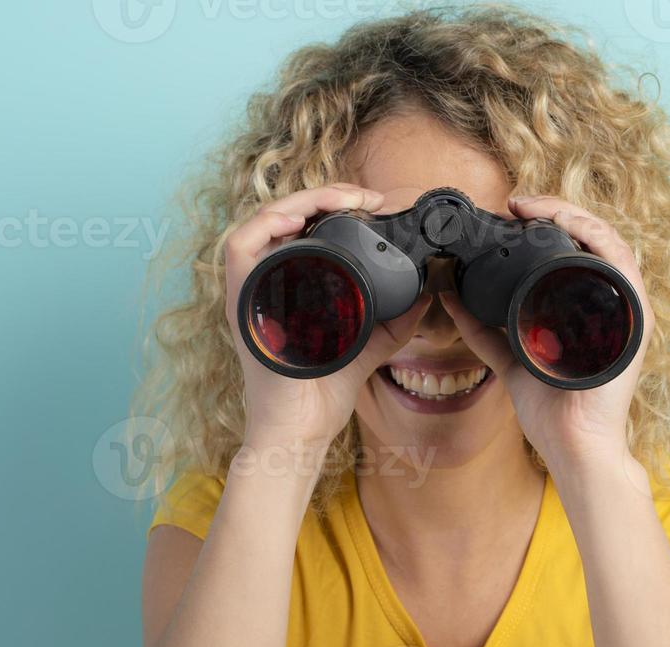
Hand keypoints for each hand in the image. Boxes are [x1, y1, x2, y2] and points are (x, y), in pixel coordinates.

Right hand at [223, 183, 412, 452]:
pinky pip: (241, 245)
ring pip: (265, 220)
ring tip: (342, 198)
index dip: (334, 205)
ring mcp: (252, 288)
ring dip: (303, 200)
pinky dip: (266, 222)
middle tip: (365, 197)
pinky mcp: (242, 299)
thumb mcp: (370, 343)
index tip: (372, 203)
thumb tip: (429, 289)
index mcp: (291, 284)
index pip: (304, 226)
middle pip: (287, 216)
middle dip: (326, 196)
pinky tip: (298, 217)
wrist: (303, 427)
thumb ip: (396, 317)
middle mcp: (267, 280)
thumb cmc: (324, 391)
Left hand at [443, 195, 652, 475]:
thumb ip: (481, 327)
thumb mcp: (508, 358)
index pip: (573, 250)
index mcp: (587, 308)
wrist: (574, 447)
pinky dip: (596, 236)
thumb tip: (448, 292)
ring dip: (572, 215)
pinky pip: (622, 262)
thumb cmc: (551, 411)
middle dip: (554, 212)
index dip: (546, 222)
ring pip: (608, 240)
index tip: (509, 212)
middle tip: (516, 204)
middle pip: (590, 239)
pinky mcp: (635, 317)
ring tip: (535, 208)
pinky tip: (568, 224)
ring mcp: (626, 309)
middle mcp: (611, 303)